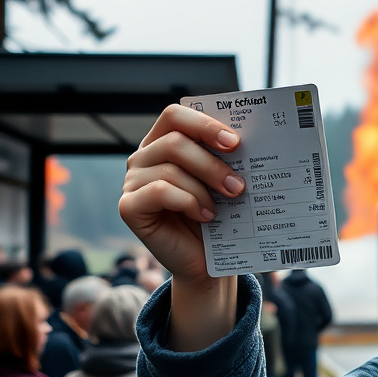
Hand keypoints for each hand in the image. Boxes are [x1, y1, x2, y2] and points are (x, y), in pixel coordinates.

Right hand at [120, 104, 243, 286]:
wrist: (204, 261)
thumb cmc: (216, 217)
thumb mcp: (221, 183)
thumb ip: (225, 159)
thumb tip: (248, 141)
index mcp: (164, 142)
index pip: (175, 115)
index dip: (204, 125)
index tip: (235, 142)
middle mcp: (143, 158)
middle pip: (174, 142)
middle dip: (211, 164)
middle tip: (238, 186)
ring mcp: (132, 182)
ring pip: (170, 169)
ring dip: (203, 189)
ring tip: (221, 208)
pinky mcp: (129, 207)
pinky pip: (159, 192)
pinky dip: (188, 203)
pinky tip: (204, 216)